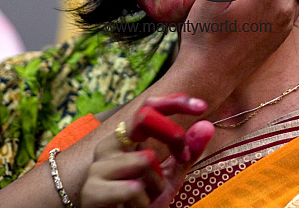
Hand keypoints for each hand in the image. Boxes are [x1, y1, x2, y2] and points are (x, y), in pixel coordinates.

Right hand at [80, 94, 213, 207]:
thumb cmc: (141, 202)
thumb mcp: (170, 177)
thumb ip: (187, 154)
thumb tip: (207, 125)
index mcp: (126, 138)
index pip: (148, 106)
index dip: (175, 101)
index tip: (201, 106)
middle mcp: (109, 145)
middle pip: (145, 117)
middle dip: (173, 135)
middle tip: (183, 158)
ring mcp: (97, 166)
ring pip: (146, 159)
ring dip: (157, 185)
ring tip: (145, 198)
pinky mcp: (91, 191)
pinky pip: (134, 188)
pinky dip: (143, 203)